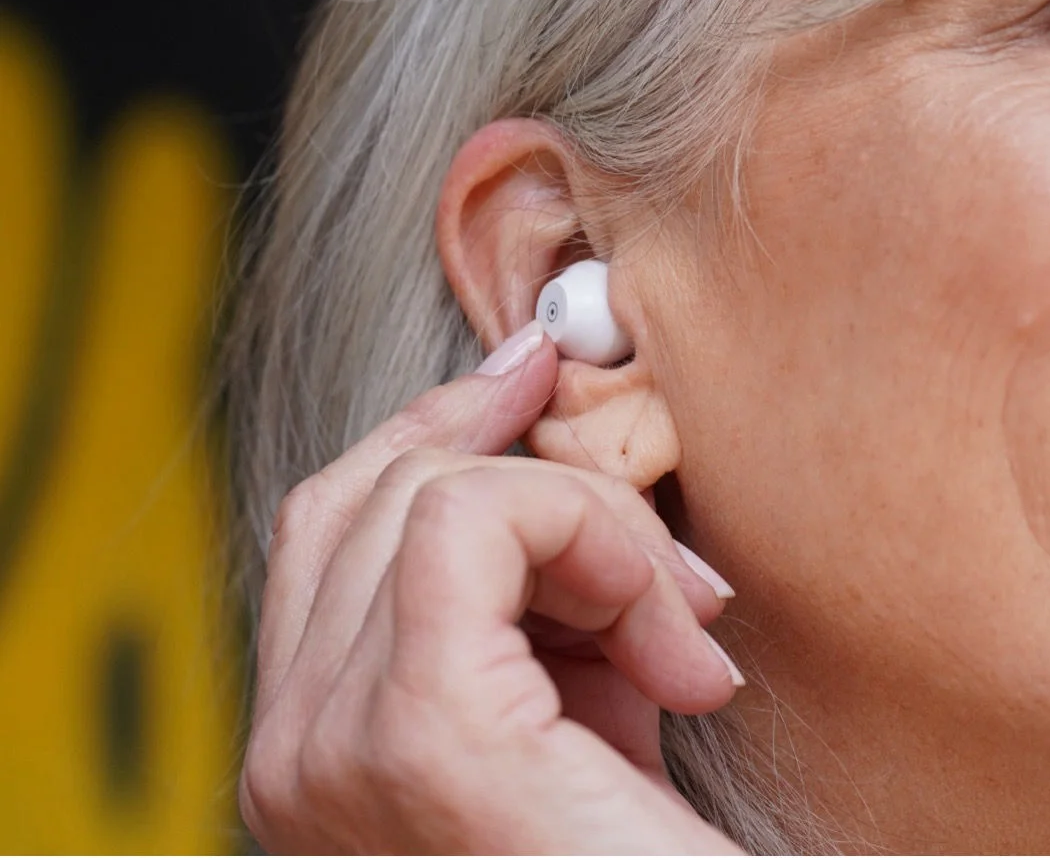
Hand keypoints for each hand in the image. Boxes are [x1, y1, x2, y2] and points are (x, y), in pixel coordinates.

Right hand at [239, 326, 744, 853]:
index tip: (534, 368)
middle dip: (541, 479)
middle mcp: (292, 750)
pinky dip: (594, 543)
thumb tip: (551, 438)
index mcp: (319, 746)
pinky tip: (678, 651)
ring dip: (596, 532)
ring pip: (439, 494)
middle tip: (670, 559)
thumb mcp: (587, 713)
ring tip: (687, 638)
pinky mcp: (415, 734)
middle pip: (379, 492)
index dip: (437, 429)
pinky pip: (477, 525)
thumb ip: (549, 602)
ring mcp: (331, 746)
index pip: (340, 523)